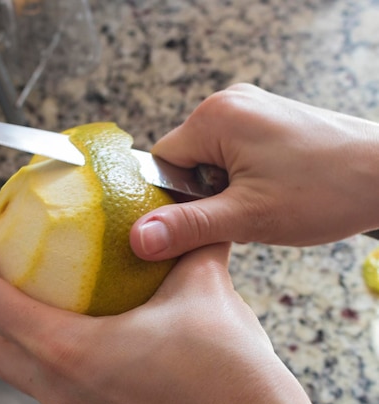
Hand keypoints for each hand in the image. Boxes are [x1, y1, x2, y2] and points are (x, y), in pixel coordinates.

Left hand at [0, 212, 347, 403]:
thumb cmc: (232, 378)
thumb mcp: (204, 286)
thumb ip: (184, 239)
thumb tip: (178, 209)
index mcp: (69, 350)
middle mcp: (61, 387)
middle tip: (3, 249)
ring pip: (16, 362)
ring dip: (11, 320)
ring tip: (32, 281)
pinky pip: (49, 379)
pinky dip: (43, 344)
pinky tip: (76, 319)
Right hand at [131, 83, 378, 259]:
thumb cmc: (327, 190)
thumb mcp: (247, 217)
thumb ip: (188, 226)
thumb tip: (138, 239)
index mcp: (215, 116)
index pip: (161, 162)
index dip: (174, 199)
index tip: (204, 217)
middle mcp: (229, 102)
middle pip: (184, 161)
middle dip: (203, 195)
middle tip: (240, 212)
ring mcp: (251, 108)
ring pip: (208, 161)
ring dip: (223, 190)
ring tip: (260, 202)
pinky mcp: (267, 120)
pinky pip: (231, 153)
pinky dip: (241, 179)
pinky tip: (269, 191)